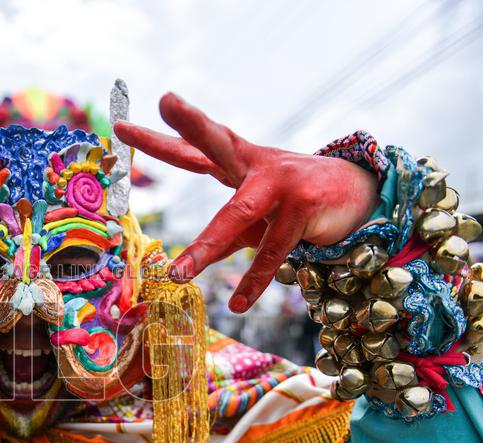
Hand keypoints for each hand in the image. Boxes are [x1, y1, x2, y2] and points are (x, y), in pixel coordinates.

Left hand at [114, 93, 378, 312]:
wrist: (361, 198)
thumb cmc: (296, 204)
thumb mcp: (255, 216)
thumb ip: (224, 233)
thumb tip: (190, 264)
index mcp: (239, 163)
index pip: (193, 151)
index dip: (158, 141)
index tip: (121, 128)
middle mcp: (256, 165)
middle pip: (217, 141)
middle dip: (191, 122)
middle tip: (166, 100)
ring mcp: (282, 182)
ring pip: (236, 215)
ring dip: (205, 248)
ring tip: (176, 274)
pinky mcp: (305, 205)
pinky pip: (272, 250)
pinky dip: (255, 280)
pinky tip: (238, 303)